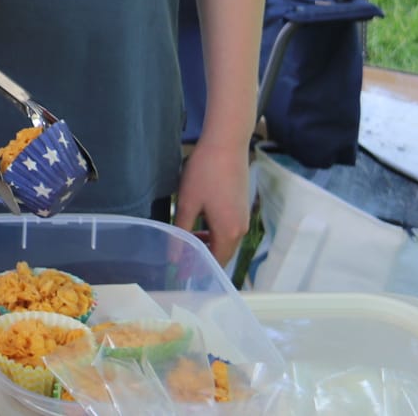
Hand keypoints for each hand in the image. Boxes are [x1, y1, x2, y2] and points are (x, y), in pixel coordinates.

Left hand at [176, 136, 252, 265]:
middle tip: (179, 258)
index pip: (215, 260)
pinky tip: (198, 224)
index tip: (179, 272)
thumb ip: (182, 231)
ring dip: (207, 244)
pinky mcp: (241, 207)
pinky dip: (214, 233)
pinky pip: (228, 229)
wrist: (226, 145)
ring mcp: (243, 217)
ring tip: (185, 240)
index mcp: (229, 232)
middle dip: (202, 257)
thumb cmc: (205, 173)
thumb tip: (174, 256)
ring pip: (225, 240)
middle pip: (222, 253)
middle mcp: (241, 229)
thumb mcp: (188, 203)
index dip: (197, 267)